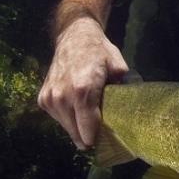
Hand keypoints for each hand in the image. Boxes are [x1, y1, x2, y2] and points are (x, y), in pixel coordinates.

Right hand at [37, 17, 128, 148]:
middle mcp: (62, 96)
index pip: (88, 128)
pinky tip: (77, 109)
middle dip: (90, 136)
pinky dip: (68, 118)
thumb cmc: (99, 52)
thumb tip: (135, 108)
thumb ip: (126, 89)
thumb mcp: (118, 67)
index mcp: (83, 90)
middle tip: (102, 133)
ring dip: (78, 128)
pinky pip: (58, 119)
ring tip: (90, 119)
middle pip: (77, 133)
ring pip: (67, 128)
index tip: (107, 141)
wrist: (74, 37)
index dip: (98, 138)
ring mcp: (50, 98)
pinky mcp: (42, 99)